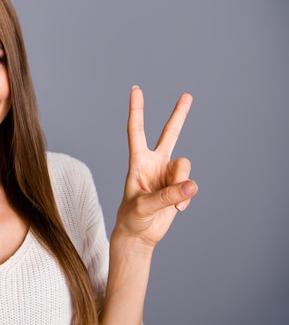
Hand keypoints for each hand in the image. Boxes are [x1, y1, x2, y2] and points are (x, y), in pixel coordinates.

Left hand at [114, 86, 197, 247]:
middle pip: (169, 134)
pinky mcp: (179, 186)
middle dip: (179, 115)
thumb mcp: (143, 207)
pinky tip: (175, 209)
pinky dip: (185, 199)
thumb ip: (166, 196)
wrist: (139, 235)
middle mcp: (154, 163)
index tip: (136, 89)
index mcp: (138, 162)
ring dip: (180, 185)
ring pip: (184, 167)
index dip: (137, 110)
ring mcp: (168, 174)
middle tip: (187, 95)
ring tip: (170, 203)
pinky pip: (190, 185)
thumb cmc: (132, 218)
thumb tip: (191, 186)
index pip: (136, 131)